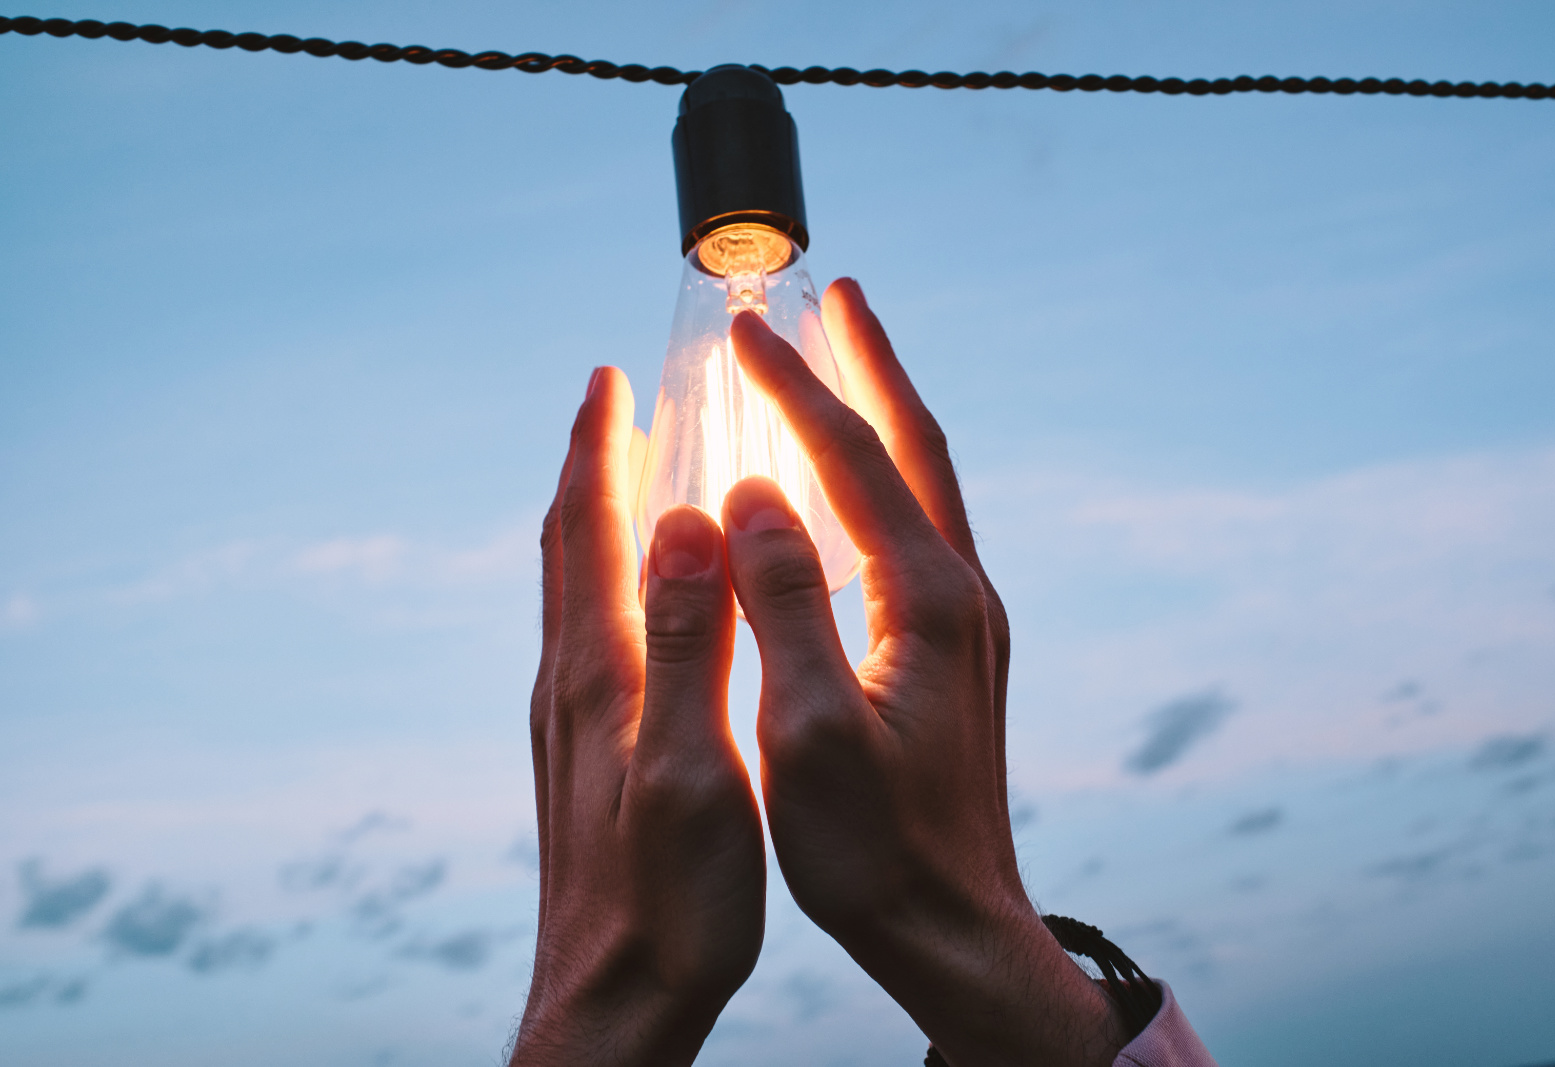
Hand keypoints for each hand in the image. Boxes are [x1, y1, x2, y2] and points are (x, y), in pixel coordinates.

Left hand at [512, 368, 764, 1066]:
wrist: (614, 999)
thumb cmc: (668, 899)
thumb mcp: (689, 767)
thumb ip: (682, 643)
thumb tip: (679, 524)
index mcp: (598, 673)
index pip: (586, 530)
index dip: (596, 448)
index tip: (607, 377)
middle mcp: (570, 683)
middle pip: (566, 547)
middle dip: (587, 466)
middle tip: (614, 405)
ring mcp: (569, 721)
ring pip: (572, 591)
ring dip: (594, 521)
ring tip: (627, 481)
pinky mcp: (582, 756)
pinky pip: (587, 636)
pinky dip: (607, 582)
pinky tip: (636, 601)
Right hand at [722, 282, 1128, 1066]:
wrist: (955, 926)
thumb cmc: (875, 847)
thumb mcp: (811, 731)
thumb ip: (784, 604)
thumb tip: (753, 494)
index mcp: (927, 602)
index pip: (855, 462)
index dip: (797, 389)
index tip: (744, 330)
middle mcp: (962, 594)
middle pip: (916, 447)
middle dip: (870, 364)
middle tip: (835, 294)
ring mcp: (967, 621)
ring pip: (924, 485)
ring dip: (882, 412)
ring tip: (841, 361)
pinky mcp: (956, 650)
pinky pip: (918, 530)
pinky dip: (882, 478)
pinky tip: (850, 486)